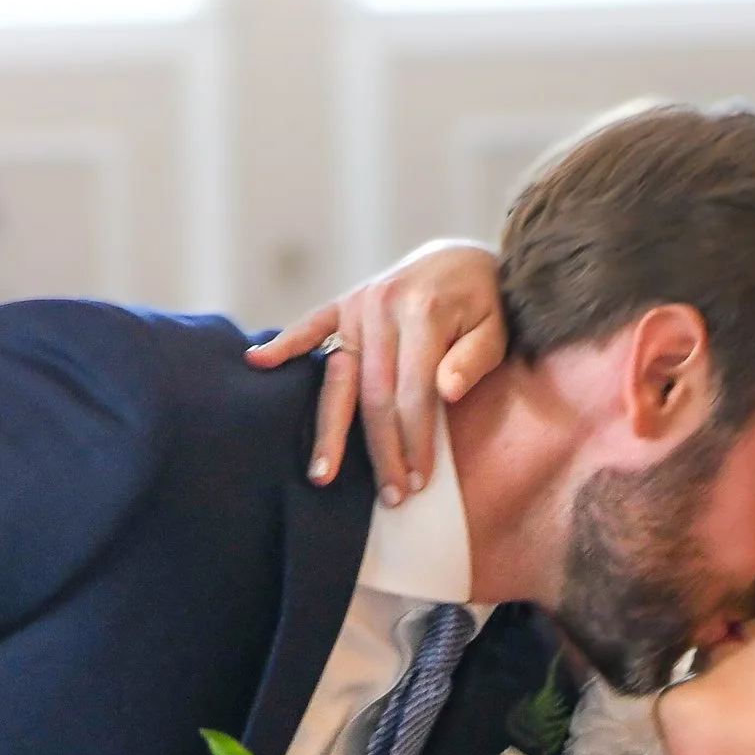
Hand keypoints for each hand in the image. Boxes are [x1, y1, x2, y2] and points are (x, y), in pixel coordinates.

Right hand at [246, 238, 507, 501]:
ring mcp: (358, 305)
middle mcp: (383, 306)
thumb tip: (446, 392)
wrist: (462, 258)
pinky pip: (309, 327)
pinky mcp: (343, 304)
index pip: (414, 392)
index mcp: (424, 311)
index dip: (416, 440)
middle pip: (374, 395)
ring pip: (339, 379)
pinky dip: (283, 345)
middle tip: (390, 495)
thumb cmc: (486, 304)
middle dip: (382, 451)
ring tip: (322, 473)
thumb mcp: (497, 328)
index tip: (419, 480)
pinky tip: (257, 362)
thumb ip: (475, 360)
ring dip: (331, 430)